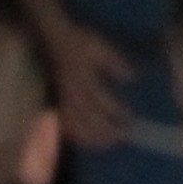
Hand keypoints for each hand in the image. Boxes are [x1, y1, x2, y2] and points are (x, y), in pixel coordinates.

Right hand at [42, 21, 137, 148]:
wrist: (49, 39)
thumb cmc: (77, 42)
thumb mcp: (99, 46)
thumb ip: (116, 62)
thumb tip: (133, 78)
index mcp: (85, 79)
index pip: (104, 102)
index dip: (118, 113)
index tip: (131, 121)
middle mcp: (74, 93)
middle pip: (92, 119)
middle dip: (109, 131)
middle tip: (124, 138)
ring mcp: (63, 101)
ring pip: (78, 126)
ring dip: (94, 138)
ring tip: (108, 144)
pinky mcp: (56, 104)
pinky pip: (65, 125)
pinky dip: (77, 136)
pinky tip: (86, 141)